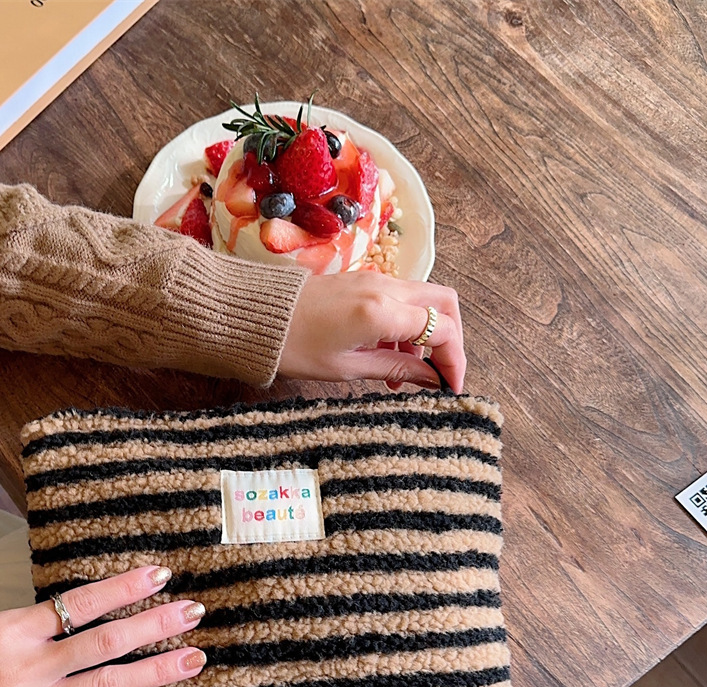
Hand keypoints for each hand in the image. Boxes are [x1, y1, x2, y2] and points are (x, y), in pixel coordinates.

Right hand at [0, 566, 204, 686]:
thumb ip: (24, 630)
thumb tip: (67, 618)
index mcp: (11, 630)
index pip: (80, 602)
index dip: (123, 588)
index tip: (160, 574)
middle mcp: (30, 667)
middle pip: (106, 641)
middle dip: (155, 624)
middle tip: (194, 612)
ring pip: (108, 684)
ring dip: (155, 671)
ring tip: (193, 658)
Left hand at [281, 271, 466, 391]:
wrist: (253, 316)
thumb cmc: (292, 346)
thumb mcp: (347, 368)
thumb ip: (394, 368)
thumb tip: (429, 378)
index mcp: (382, 312)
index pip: (441, 330)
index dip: (453, 361)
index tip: (451, 387)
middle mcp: (384, 288)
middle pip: (444, 304)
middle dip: (450, 340)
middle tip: (439, 374)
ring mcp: (373, 280)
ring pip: (423, 300)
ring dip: (425, 335)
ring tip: (403, 375)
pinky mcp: (361, 281)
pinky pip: (399, 299)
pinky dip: (405, 325)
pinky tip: (386, 355)